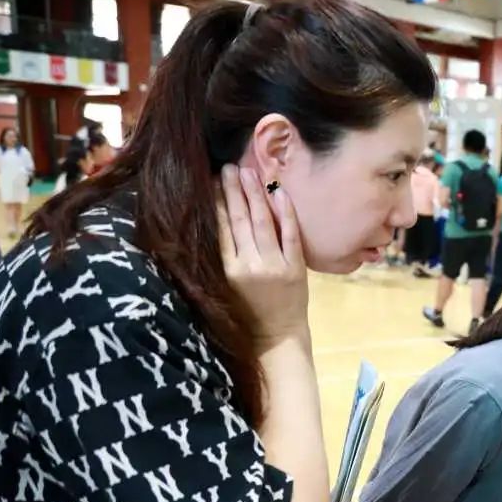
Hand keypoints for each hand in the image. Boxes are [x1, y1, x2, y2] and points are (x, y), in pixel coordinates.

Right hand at [216, 164, 308, 351]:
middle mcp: (248, 265)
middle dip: (233, 190)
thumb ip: (218, 257)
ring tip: (247, 171)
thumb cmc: (245, 311)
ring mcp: (274, 265)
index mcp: (226, 270)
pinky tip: (279, 191)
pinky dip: (285, 212)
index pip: (220, 228)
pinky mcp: (295, 267)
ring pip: (262, 222)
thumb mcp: (224, 285)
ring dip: (255, 193)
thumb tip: (206, 222)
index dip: (216, 202)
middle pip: (239, 219)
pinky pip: (290, 234)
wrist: (277, 335)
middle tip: (227, 166)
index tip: (210, 180)